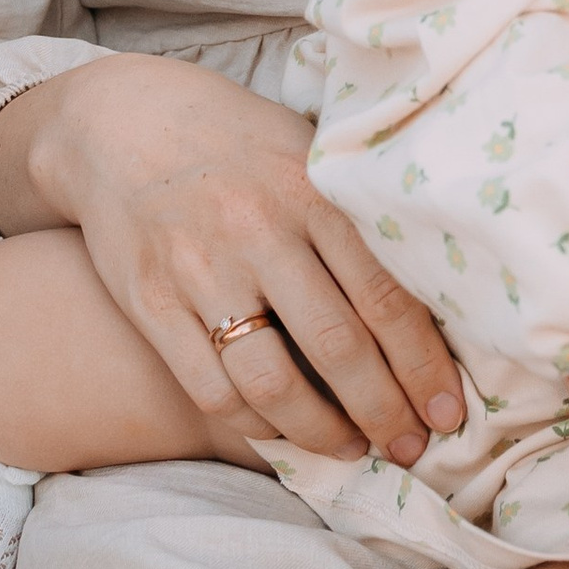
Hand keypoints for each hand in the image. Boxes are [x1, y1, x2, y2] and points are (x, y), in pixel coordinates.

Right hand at [0, 54, 465, 465]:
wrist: (121, 120)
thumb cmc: (236, 139)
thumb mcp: (305, 148)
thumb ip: (357, 209)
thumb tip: (439, 286)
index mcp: (313, 190)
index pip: (386, 296)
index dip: (423, 365)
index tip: (447, 410)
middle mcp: (260, 230)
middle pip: (338, 348)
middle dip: (384, 413)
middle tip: (408, 449)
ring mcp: (201, 269)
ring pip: (272, 383)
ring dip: (321, 432)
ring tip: (350, 449)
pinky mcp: (150, 301)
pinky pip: (210, 388)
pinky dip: (254, 425)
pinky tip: (282, 432)